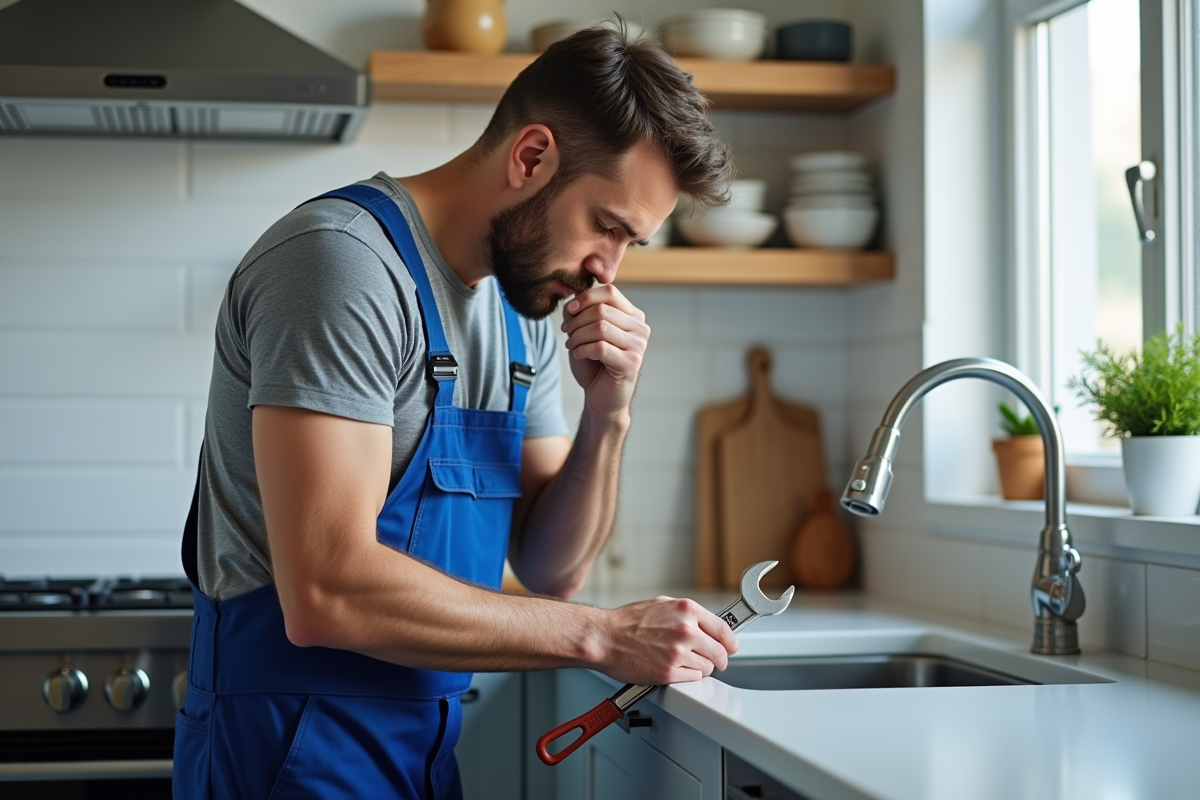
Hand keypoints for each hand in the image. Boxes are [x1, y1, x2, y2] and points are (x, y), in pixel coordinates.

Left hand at [561, 285, 649, 425]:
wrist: (601, 396)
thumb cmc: (594, 363)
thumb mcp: (585, 332)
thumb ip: (582, 312)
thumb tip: (573, 297)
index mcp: (633, 315)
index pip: (610, 293)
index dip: (585, 298)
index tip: (569, 311)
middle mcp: (640, 328)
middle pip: (601, 310)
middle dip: (577, 321)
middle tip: (566, 333)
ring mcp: (639, 346)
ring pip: (600, 327)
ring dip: (578, 336)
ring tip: (571, 345)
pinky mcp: (632, 363)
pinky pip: (600, 347)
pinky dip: (583, 350)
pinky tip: (579, 355)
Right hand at [597, 596, 738, 684]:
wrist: (605, 637)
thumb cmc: (627, 622)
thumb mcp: (662, 605)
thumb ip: (687, 614)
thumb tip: (706, 623)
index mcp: (686, 610)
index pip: (724, 629)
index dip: (731, 641)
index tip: (732, 646)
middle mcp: (685, 630)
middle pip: (720, 652)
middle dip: (719, 658)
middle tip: (714, 660)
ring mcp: (678, 652)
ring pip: (708, 667)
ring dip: (701, 667)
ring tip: (685, 662)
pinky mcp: (668, 672)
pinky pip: (693, 678)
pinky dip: (688, 676)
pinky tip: (676, 669)